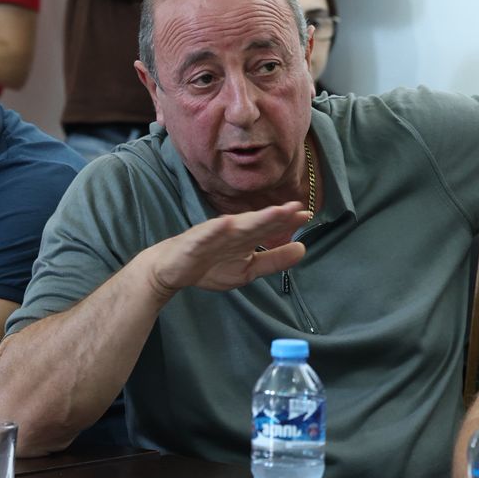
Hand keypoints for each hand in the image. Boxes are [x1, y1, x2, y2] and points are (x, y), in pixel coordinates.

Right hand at [138, 201, 309, 301]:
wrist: (172, 269)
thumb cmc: (210, 265)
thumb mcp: (248, 269)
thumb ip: (274, 260)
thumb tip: (302, 249)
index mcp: (245, 237)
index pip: (269, 227)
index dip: (286, 221)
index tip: (306, 215)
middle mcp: (231, 231)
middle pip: (256, 223)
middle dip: (274, 216)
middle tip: (294, 208)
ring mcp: (212, 235)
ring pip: (235, 226)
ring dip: (253, 218)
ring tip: (272, 213)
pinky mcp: (194, 242)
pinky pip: (205, 235)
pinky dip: (215, 229)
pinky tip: (227, 223)